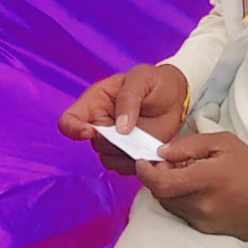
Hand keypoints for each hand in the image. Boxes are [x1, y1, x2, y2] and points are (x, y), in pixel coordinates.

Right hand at [59, 63, 189, 174]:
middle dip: (112, 142)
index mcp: (95, 102)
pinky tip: (150, 149)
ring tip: (146, 139)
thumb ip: (128, 99)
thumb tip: (120, 129)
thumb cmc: (154, 81)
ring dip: (126, 154)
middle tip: (135, 132)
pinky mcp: (130, 155)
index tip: (91, 132)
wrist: (177, 97)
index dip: (73, 129)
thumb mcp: (141, 79)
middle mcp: (101, 124)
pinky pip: (125, 168)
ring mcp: (115, 142)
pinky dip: (137, 163)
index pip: (69, 120)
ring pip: (108, 158)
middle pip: (93, 143)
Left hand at [136, 131, 247, 240]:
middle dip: (156, 177)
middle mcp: (201, 205)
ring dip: (167, 189)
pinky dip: (178, 199)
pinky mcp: (205, 230)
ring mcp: (202, 221)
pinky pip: (181, 213)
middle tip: (166, 163)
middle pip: (161, 194)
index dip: (146, 172)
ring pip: (169, 204)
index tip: (142, 160)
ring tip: (183, 174)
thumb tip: (162, 152)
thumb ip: (190, 145)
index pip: (162, 182)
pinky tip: (193, 188)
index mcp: (206, 180)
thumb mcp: (224, 143)